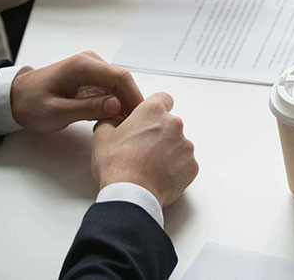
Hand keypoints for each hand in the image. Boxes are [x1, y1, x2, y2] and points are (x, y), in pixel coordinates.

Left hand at [10, 52, 143, 132]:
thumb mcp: (56, 112)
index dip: (134, 96)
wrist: (13, 97)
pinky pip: (110, 87)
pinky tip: (114, 117)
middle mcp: (91, 61)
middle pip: (122, 80)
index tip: (142, 116)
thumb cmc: (30, 104)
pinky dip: (115, 101)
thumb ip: (87, 108)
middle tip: (137, 124)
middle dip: (131, 101)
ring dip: (124, 102)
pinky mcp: (91, 75)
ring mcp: (92, 67)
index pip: (120, 77)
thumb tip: (117, 105)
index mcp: (83, 66)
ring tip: (126, 123)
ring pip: (118, 84)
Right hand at [91, 93, 197, 207]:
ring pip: (178, 144)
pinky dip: (174, 168)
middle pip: (169, 123)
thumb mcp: (102, 136)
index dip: (154, 108)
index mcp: (153, 111)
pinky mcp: (191, 165)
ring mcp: (186, 145)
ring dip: (167, 151)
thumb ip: (110, 121)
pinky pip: (184, 163)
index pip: (163, 98)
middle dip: (158, 133)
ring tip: (148, 166)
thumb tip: (114, 120)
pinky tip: (158, 176)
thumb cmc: (117, 164)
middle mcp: (174, 124)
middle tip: (141, 149)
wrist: (132, 194)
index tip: (147, 119)